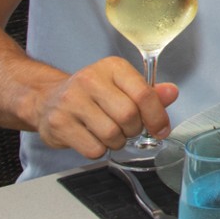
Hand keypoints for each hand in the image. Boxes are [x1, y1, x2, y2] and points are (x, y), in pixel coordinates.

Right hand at [31, 56, 179, 159]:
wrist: (47, 99)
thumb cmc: (92, 94)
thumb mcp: (121, 86)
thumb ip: (149, 93)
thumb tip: (172, 93)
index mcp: (112, 67)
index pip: (143, 94)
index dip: (157, 116)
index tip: (161, 129)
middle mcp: (90, 80)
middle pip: (128, 116)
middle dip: (134, 129)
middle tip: (128, 128)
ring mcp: (71, 102)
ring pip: (112, 135)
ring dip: (117, 142)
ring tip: (110, 132)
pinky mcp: (59, 124)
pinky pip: (93, 149)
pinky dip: (100, 150)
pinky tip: (94, 138)